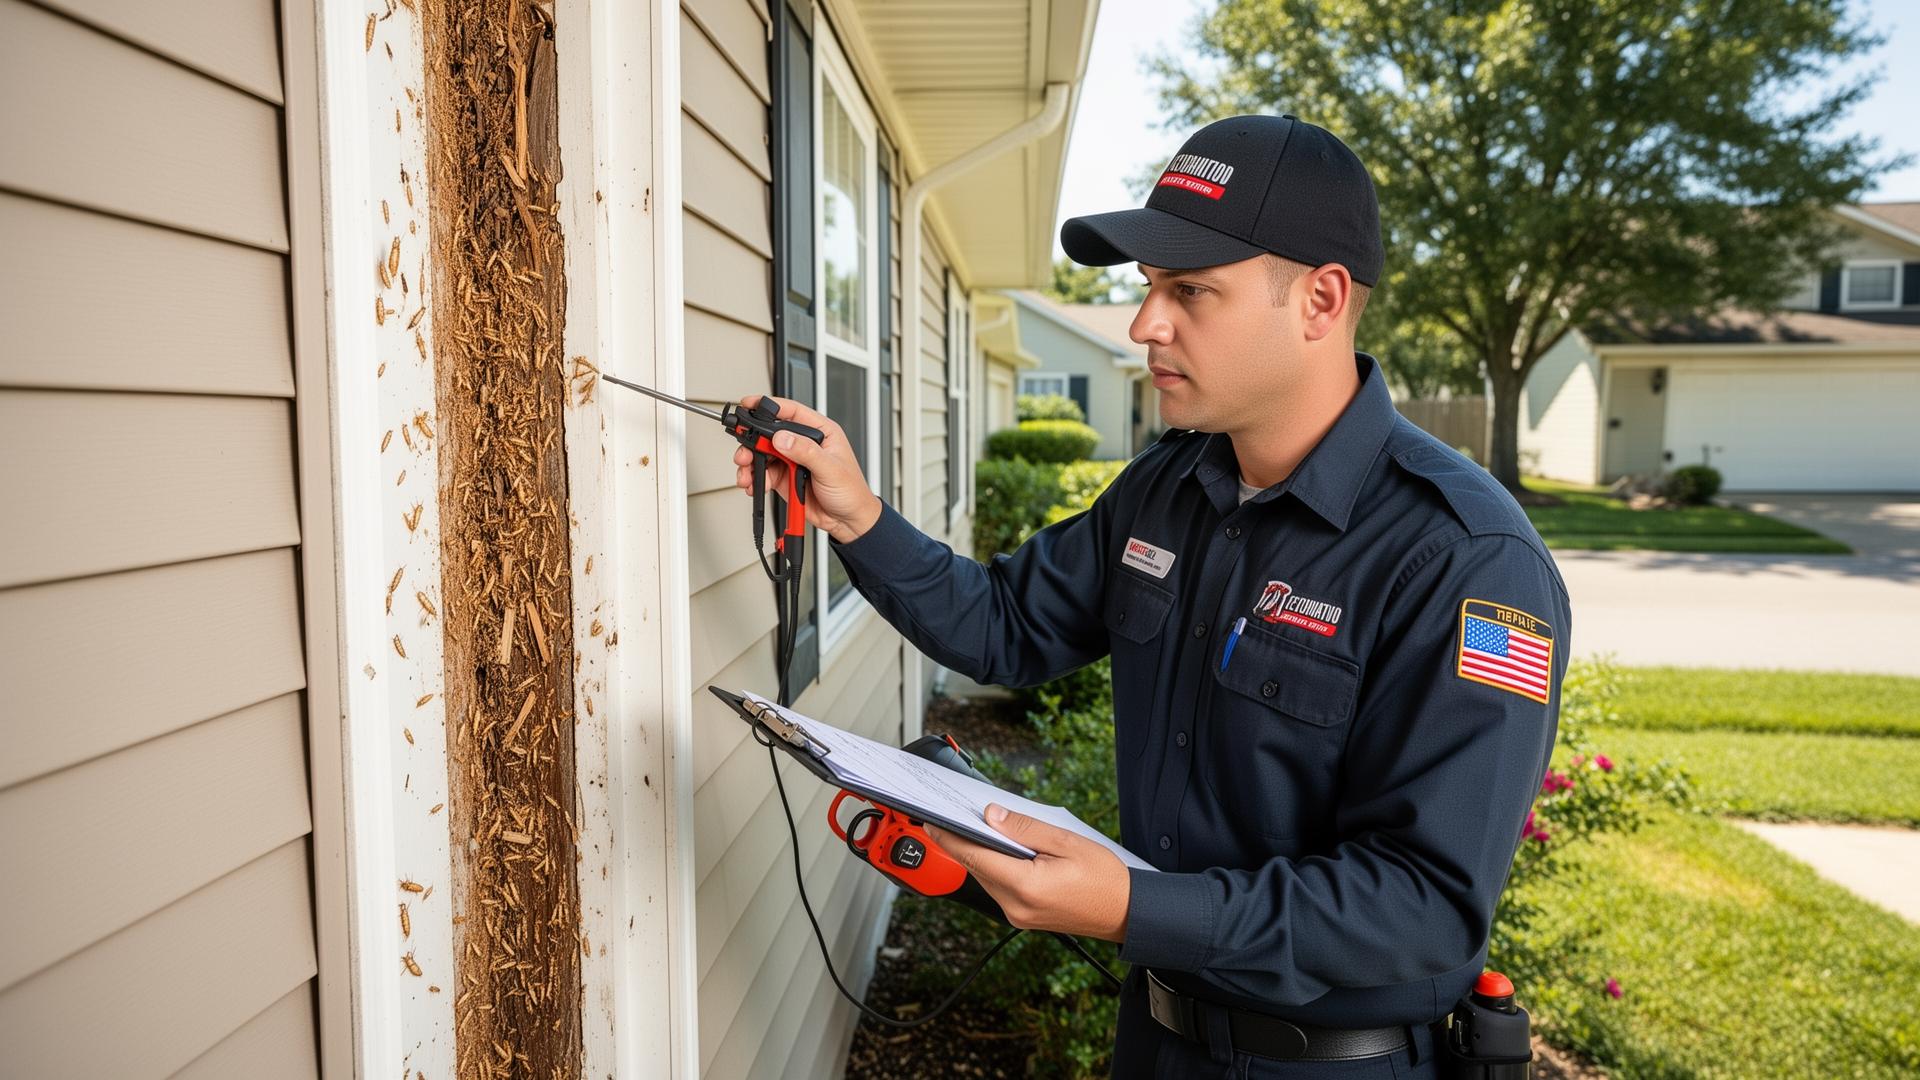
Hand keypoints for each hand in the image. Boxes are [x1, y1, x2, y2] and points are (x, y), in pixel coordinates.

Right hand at [732, 395, 883, 544]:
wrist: (848, 521)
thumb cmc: (851, 492)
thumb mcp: (831, 469)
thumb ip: (806, 452)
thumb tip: (782, 438)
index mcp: (820, 432)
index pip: (792, 412)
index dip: (769, 406)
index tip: (749, 404)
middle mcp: (804, 444)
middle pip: (770, 433)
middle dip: (752, 441)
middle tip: (744, 452)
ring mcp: (792, 461)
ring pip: (763, 454)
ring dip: (751, 463)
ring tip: (747, 474)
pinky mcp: (784, 478)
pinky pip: (763, 474)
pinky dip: (755, 479)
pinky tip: (754, 484)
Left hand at [924, 805, 1131, 941]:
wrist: (1127, 912)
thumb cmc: (1104, 878)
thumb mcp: (1066, 841)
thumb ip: (1024, 828)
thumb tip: (991, 816)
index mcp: (1025, 886)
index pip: (973, 856)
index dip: (948, 836)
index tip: (931, 820)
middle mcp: (1015, 906)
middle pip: (977, 867)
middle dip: (965, 840)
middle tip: (956, 814)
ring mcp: (1017, 916)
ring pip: (986, 877)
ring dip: (981, 853)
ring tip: (982, 827)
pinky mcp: (1022, 917)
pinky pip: (998, 887)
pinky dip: (995, 867)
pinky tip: (1002, 849)